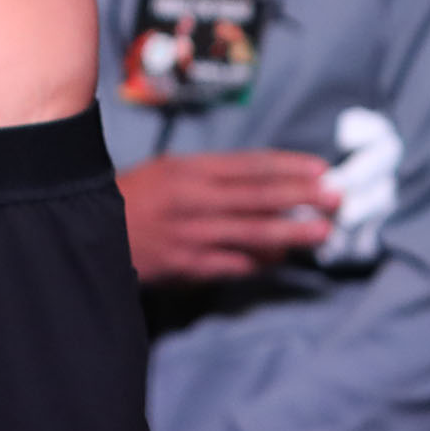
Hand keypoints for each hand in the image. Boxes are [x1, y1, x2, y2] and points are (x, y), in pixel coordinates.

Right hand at [118, 151, 337, 282]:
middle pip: (258, 196)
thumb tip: (263, 186)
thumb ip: (212, 177)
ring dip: (291, 232)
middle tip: (336, 197)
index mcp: (189, 169)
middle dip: (301, 196)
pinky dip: (260, 262)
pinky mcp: (188, 265)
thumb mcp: (169, 171)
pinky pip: (234, 264)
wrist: (92, 231)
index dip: (288, 167)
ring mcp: (192, 234)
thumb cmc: (136, 197)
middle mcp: (194, 198)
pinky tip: (281, 259)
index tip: (320, 168)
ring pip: (252, 232)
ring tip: (322, 231)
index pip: (249, 165)